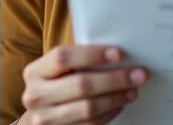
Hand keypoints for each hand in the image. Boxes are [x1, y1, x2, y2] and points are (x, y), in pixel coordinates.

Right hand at [19, 45, 146, 124]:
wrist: (39, 117)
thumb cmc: (54, 88)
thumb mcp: (57, 72)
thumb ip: (77, 62)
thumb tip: (115, 56)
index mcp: (34, 72)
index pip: (62, 57)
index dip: (92, 55)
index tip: (118, 54)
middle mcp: (36, 96)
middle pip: (81, 85)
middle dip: (114, 79)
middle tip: (137, 75)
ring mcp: (45, 119)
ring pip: (89, 108)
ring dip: (116, 98)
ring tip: (132, 91)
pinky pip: (91, 124)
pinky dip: (109, 114)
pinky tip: (118, 105)